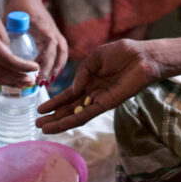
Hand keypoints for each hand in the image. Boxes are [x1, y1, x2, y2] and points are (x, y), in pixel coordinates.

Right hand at [0, 0, 38, 87]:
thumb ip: (2, 35)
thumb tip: (9, 51)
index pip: (8, 60)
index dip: (23, 67)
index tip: (35, 68)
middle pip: (0, 73)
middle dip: (18, 79)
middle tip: (31, 81)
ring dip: (7, 82)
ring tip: (21, 83)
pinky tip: (4, 77)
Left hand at [6, 0, 68, 83]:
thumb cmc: (19, 5)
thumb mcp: (11, 19)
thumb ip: (8, 36)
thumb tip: (3, 57)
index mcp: (42, 26)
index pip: (50, 46)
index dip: (45, 61)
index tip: (37, 74)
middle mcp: (52, 29)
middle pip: (60, 51)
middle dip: (53, 68)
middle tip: (42, 82)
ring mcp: (55, 31)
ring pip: (63, 51)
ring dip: (57, 67)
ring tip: (48, 81)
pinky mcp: (54, 33)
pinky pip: (61, 49)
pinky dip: (58, 62)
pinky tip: (51, 72)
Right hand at [35, 39, 163, 133]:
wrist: (143, 56)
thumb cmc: (123, 53)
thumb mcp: (96, 57)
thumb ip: (82, 72)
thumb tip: (73, 88)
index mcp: (89, 80)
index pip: (69, 94)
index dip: (55, 102)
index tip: (40, 109)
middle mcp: (92, 93)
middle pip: (69, 108)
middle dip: (54, 116)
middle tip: (37, 124)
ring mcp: (99, 100)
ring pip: (76, 114)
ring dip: (60, 122)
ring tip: (44, 129)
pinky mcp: (107, 104)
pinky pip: (87, 114)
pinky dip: (74, 120)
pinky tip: (61, 125)